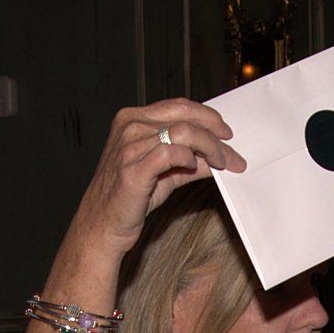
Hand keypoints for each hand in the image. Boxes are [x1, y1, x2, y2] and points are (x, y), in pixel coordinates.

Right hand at [65, 98, 240, 263]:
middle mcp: (130, 127)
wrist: (102, 226)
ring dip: (209, 147)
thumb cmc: (128, 198)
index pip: (179, 106)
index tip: (225, 132)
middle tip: (231, 149)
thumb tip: (220, 158)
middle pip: (185, 115)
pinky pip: (171, 153)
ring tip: (222, 163)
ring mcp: (130, 146)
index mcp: (133, 119)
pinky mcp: (133, 169)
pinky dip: (189, 159)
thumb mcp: (164, 173)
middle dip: (214, 131)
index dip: (207, 117)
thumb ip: (190, 160)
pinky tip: (194, 167)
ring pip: (184, 133)